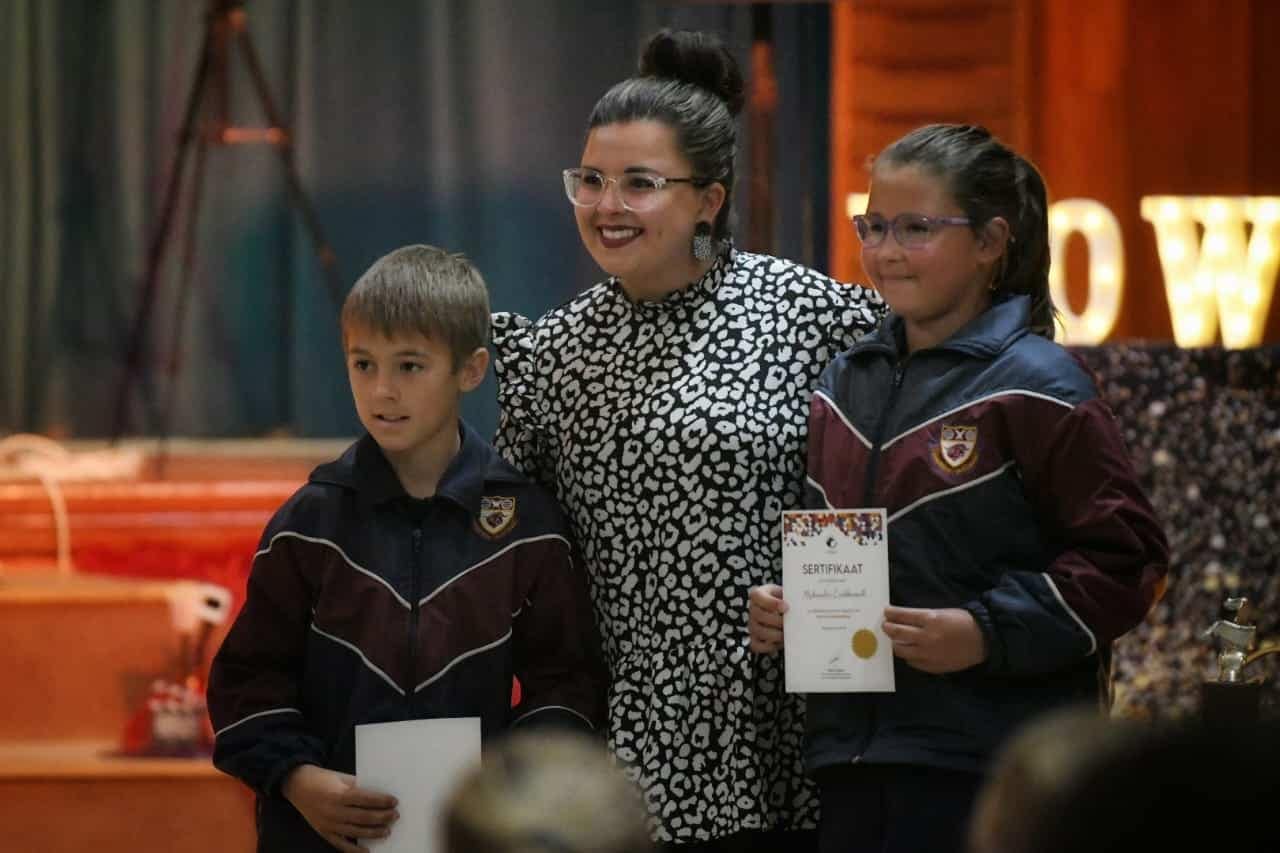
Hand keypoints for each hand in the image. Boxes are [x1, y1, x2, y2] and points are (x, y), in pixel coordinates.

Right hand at [282, 764, 398, 851]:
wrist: (297, 786)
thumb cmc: (321, 778)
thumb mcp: (340, 778)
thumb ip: (357, 786)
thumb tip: (377, 794)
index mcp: (339, 795)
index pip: (365, 799)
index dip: (381, 801)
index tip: (394, 801)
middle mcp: (334, 811)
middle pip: (363, 817)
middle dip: (382, 817)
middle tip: (395, 816)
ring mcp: (328, 824)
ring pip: (355, 831)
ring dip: (373, 832)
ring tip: (386, 831)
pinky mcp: (324, 832)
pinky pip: (341, 844)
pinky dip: (354, 849)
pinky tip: (367, 850)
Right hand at [748, 584, 787, 653]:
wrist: (783, 610)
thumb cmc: (786, 600)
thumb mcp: (786, 593)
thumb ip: (791, 597)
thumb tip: (803, 605)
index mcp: (757, 595)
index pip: (758, 597)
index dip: (772, 603)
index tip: (786, 607)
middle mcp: (752, 610)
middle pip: (759, 615)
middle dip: (777, 621)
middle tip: (791, 623)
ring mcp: (752, 625)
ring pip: (760, 632)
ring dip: (776, 635)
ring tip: (789, 634)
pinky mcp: (754, 639)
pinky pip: (757, 646)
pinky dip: (770, 646)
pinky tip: (782, 642)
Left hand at [882, 606, 986, 673]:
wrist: (983, 640)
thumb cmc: (963, 622)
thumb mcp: (942, 613)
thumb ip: (922, 617)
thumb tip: (903, 619)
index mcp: (931, 619)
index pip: (903, 616)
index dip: (891, 614)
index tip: (886, 612)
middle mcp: (927, 637)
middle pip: (898, 633)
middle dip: (888, 628)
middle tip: (885, 626)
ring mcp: (929, 654)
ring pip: (902, 650)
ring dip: (896, 644)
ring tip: (895, 640)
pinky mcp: (933, 666)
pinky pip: (913, 662)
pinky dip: (909, 656)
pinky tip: (909, 652)